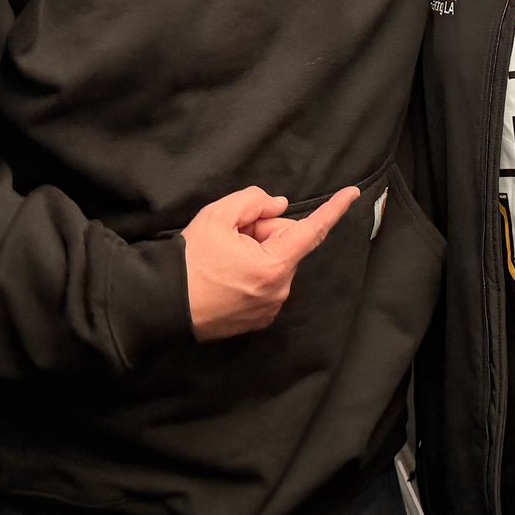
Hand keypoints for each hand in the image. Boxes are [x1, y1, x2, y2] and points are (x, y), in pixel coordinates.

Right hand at [183, 184, 358, 341]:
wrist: (161, 303)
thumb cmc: (189, 259)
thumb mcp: (218, 216)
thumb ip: (255, 202)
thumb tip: (278, 207)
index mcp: (274, 266)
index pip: (312, 230)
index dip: (334, 209)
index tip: (353, 194)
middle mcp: (279, 291)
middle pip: (287, 244)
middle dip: (266, 232)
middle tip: (233, 234)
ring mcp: (268, 309)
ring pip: (275, 264)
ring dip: (257, 253)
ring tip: (223, 257)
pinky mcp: (257, 320)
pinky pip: (266, 284)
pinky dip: (252, 273)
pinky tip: (225, 275)